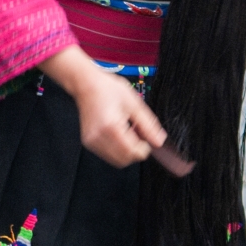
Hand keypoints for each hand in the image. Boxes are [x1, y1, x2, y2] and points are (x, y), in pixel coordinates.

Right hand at [41, 44, 166, 167]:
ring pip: (116, 160)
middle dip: (135, 151)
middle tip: (137, 134)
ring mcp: (92, 142)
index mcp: (111, 127)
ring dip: (126, 151)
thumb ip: (148, 125)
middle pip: (124, 160)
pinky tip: (118, 134)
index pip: (132, 152)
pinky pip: (107, 154)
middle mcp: (98, 137)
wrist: (86, 84)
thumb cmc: (108, 89)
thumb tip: (159, 141)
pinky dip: (117, 149)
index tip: (147, 139)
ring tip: (127, 132)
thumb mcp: (134, 104)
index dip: (144, 148)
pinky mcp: (88, 143)